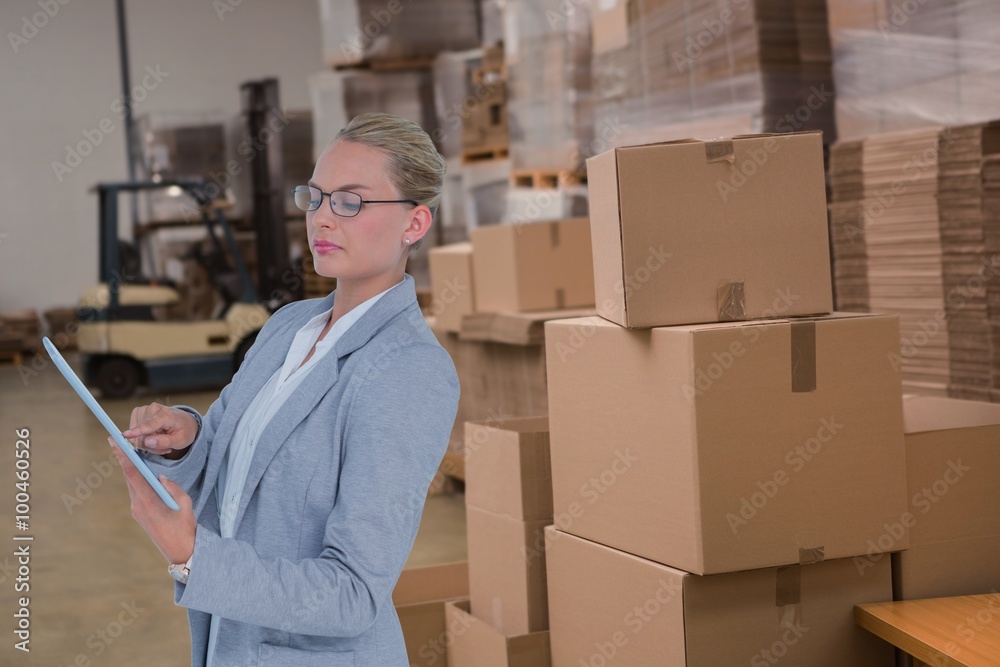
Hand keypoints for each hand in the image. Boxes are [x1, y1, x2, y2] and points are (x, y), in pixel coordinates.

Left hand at [108, 437, 196, 564]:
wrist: (180, 551)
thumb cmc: (185, 526)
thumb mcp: (184, 503)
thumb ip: (172, 486)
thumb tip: (160, 476)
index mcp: (148, 501)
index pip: (133, 473)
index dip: (122, 456)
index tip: (114, 441)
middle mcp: (138, 505)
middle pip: (129, 476)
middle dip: (123, 458)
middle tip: (117, 440)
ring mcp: (137, 510)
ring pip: (132, 484)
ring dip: (130, 469)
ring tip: (128, 452)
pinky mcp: (140, 514)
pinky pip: (137, 492)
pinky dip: (137, 480)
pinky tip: (140, 472)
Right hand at [121, 402, 197, 459]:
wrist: (184, 422)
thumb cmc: (184, 431)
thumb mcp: (181, 441)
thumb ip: (165, 442)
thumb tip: (147, 442)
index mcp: (167, 414)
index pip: (150, 424)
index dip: (138, 431)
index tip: (126, 435)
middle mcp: (154, 409)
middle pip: (142, 435)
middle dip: (151, 446)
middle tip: (165, 448)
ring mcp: (145, 409)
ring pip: (137, 435)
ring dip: (147, 442)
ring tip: (161, 441)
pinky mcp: (139, 412)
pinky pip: (134, 431)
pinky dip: (142, 437)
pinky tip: (153, 436)